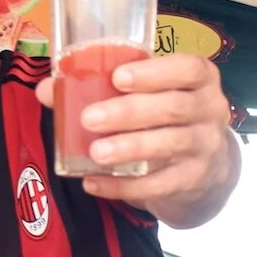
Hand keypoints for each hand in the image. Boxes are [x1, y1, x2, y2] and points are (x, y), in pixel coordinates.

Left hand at [36, 54, 237, 224]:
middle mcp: (209, 109)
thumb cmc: (164, 118)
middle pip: (174, 107)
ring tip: (95, 153)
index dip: (155, 72)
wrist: (204, 167)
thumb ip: (100, 87)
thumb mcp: (146, 96)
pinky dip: (123, 186)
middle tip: (89, 118)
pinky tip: (94, 184)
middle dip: (129, 112)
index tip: (118, 77)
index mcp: (198, 79)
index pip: (188, 69)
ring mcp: (204, 146)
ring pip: (169, 144)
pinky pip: (159, 184)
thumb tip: (47, 89)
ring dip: (129, 148)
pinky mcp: (193, 179)